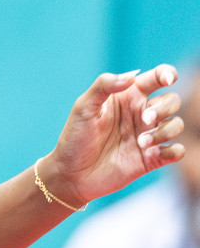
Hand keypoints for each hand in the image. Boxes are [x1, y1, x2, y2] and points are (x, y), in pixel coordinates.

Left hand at [41, 66, 185, 207]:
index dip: (168, 74)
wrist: (71, 173)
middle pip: (172, 101)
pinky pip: (177, 151)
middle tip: (144, 119)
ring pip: (177, 125)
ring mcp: (148, 136)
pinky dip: (173, 151)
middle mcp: (141, 114)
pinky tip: (152, 153)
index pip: (156, 78)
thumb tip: (131, 77)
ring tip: (141, 142)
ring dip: (165, 131)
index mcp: (128, 97)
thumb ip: (104, 86)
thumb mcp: (83, 107)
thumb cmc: (75, 137)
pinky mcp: (152, 158)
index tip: (169, 79)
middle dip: (164, 108)